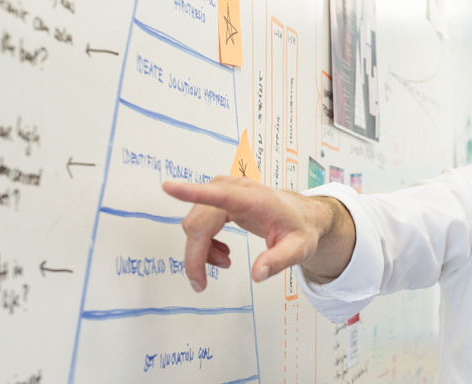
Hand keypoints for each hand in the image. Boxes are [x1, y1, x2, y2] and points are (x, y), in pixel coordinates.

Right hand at [163, 175, 323, 291]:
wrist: (302, 216)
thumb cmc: (300, 228)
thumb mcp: (299, 249)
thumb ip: (279, 261)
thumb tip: (258, 274)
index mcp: (255, 199)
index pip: (220, 195)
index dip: (192, 192)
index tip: (169, 187)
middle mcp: (236, 189)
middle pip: (199, 223)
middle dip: (196, 255)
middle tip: (200, 283)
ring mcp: (225, 190)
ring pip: (195, 224)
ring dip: (202, 250)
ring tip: (225, 262)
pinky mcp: (219, 195)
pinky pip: (198, 221)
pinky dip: (203, 242)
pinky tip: (221, 252)